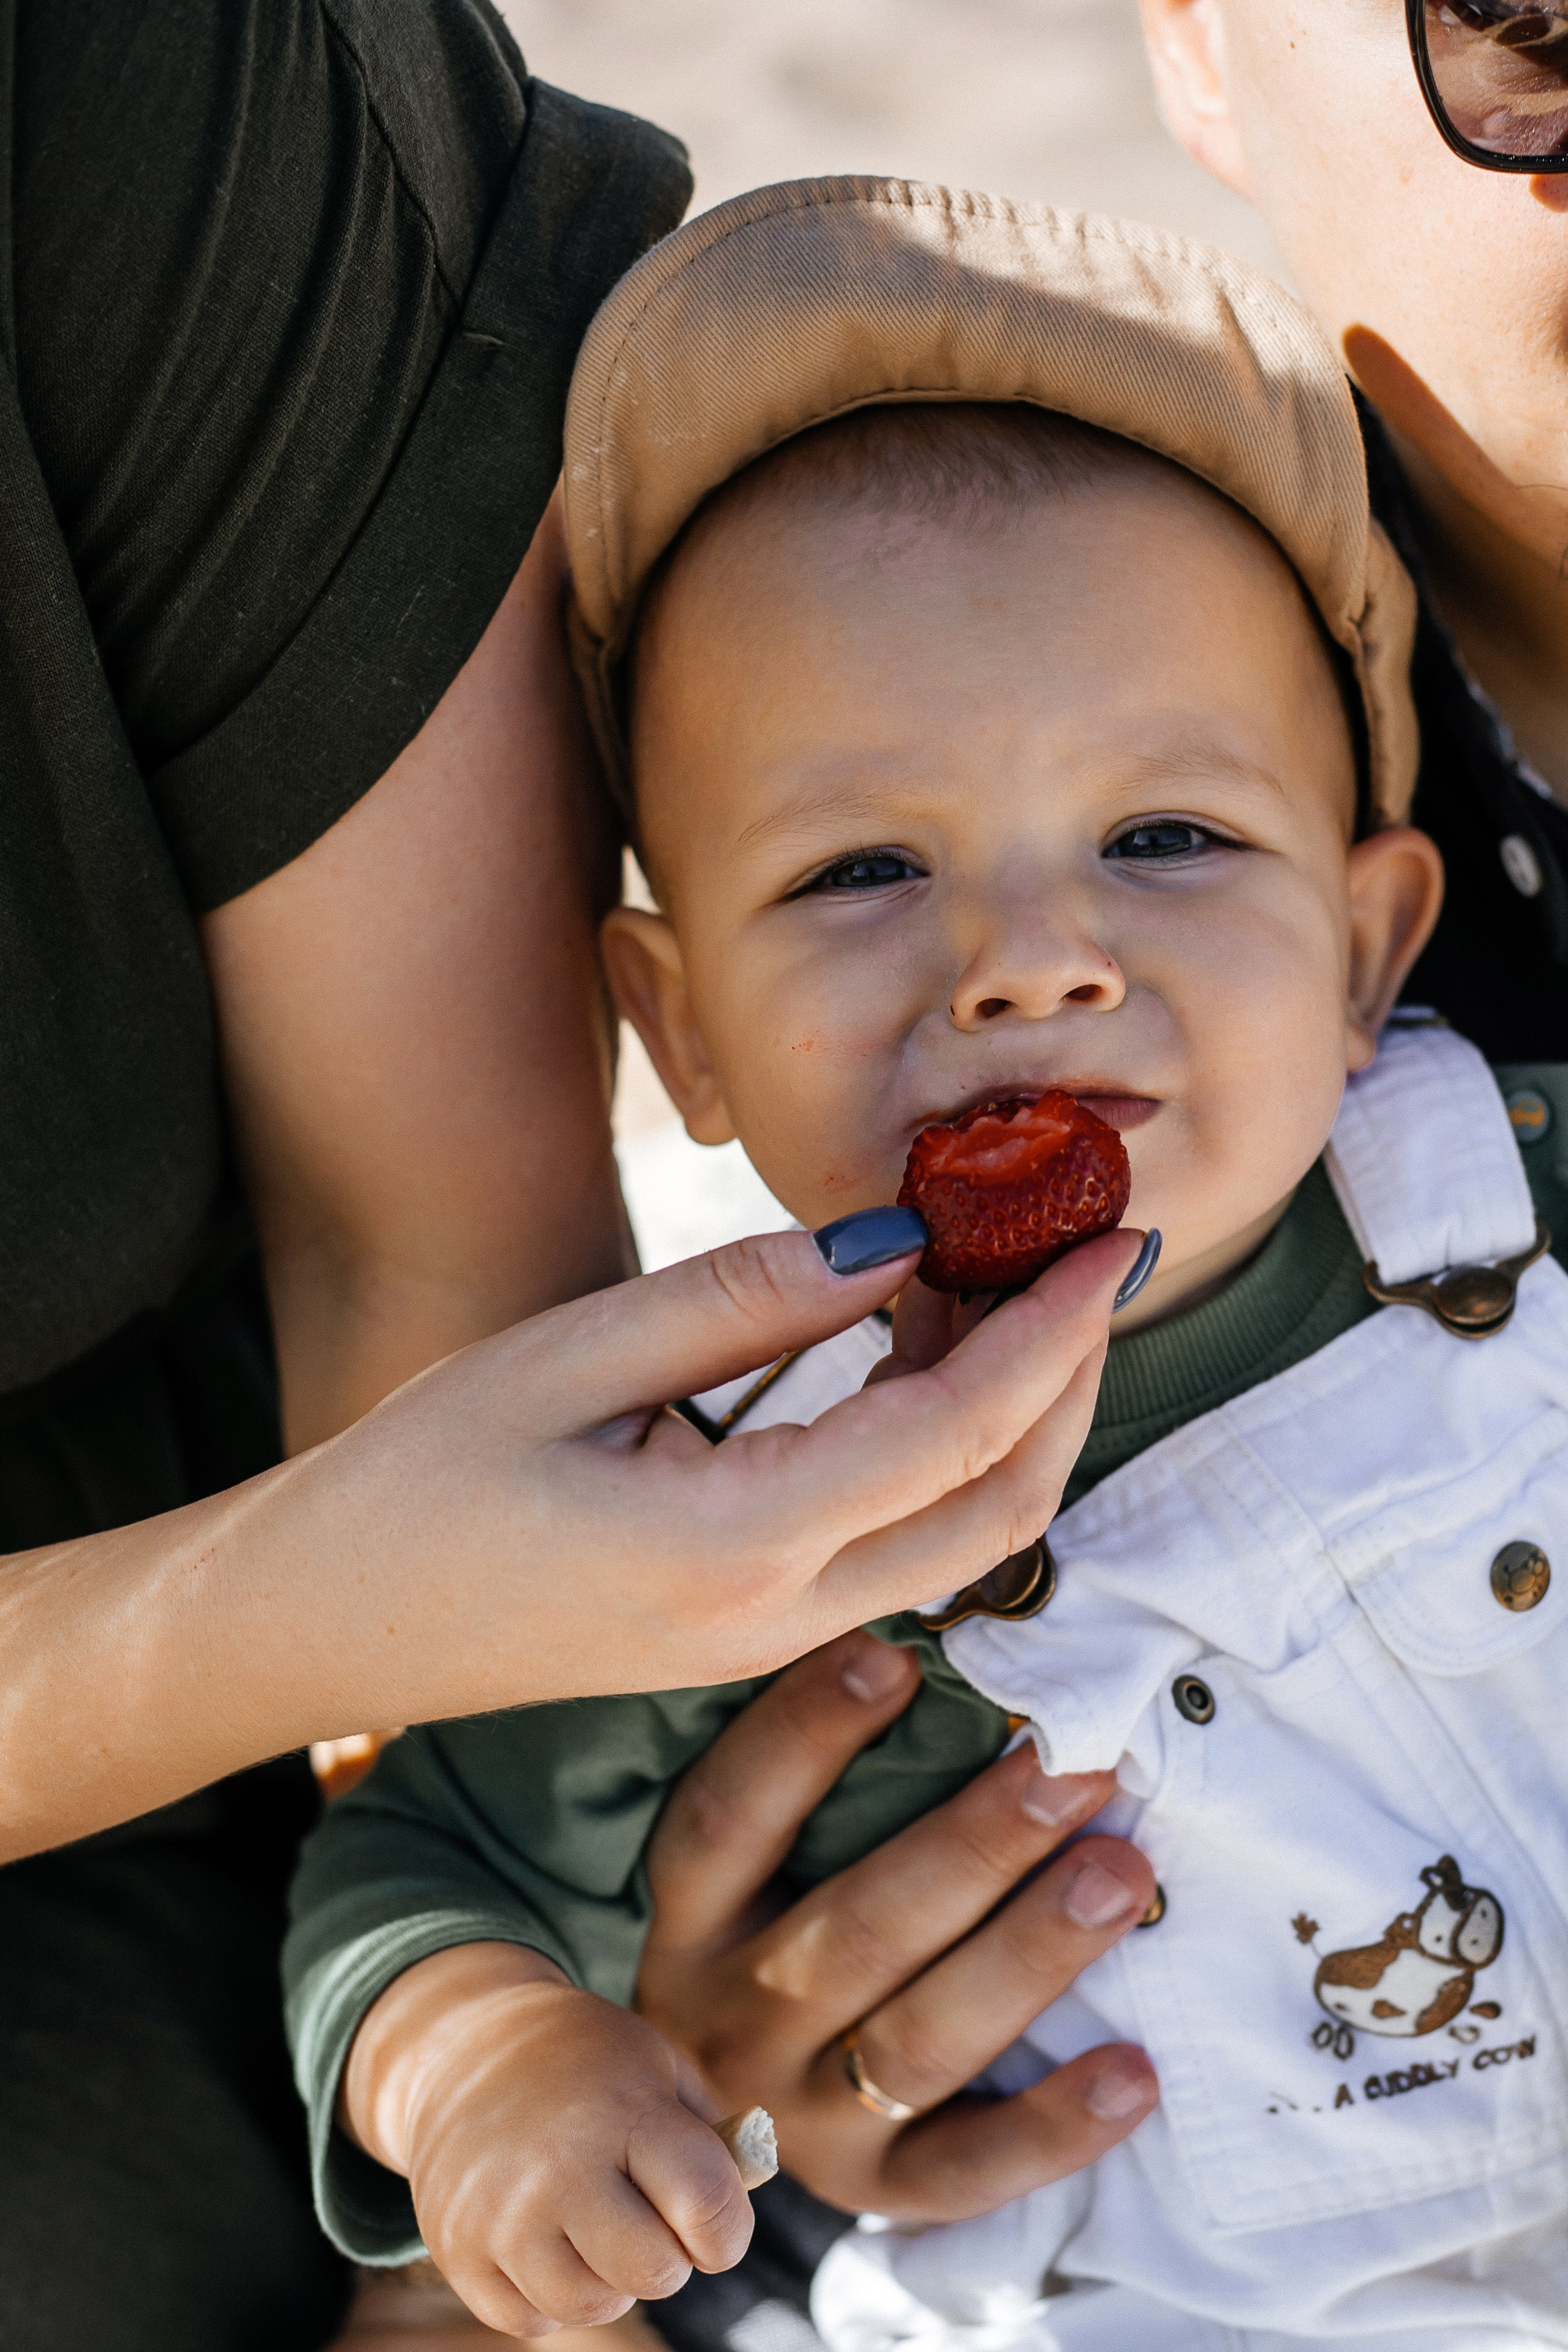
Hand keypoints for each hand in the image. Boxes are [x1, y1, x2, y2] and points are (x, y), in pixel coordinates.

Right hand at [3, 1215, 1138, 1855]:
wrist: (327, 1623)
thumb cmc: (418, 1481)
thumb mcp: (569, 1357)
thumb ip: (747, 1299)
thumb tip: (900, 1238)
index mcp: (733, 1546)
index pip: (957, 1432)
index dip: (1054, 1329)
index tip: (1115, 1239)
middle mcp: (779, 1617)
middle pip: (1005, 1510)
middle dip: (1073, 1381)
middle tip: (1086, 1259)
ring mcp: (772, 1644)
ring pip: (968, 1542)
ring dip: (1019, 1422)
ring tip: (1001, 1289)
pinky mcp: (754, 1637)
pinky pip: (904, 1551)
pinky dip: (951, 1459)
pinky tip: (916, 1361)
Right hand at [342, 1943, 753, 2337]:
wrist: (465, 2045)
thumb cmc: (585, 2062)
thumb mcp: (658, 2067)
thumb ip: (712, 2140)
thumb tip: (744, 2205)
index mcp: (623, 2111)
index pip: (706, 2204)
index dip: (728, 2231)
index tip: (716, 2224)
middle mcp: (557, 2166)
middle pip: (653, 2272)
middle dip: (668, 2257)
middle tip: (649, 2218)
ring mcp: (500, 2214)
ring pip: (591, 2307)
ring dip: (608, 2280)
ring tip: (595, 2224)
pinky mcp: (455, 2249)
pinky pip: (531, 2321)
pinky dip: (549, 2294)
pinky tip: (545, 2237)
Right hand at [636, 1632, 1158, 2222]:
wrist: (671, 2143)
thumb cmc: (757, 1939)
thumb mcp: (745, 1870)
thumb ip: (811, 1784)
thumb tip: (923, 1642)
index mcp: (691, 1921)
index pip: (730, 1819)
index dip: (803, 1734)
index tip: (896, 1654)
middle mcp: (732, 2022)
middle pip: (855, 1931)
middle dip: (975, 1844)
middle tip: (1074, 1768)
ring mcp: (802, 2120)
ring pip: (920, 2039)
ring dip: (1028, 1954)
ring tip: (1121, 1875)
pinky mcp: (873, 2194)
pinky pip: (968, 2169)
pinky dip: (1055, 2125)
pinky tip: (1138, 2072)